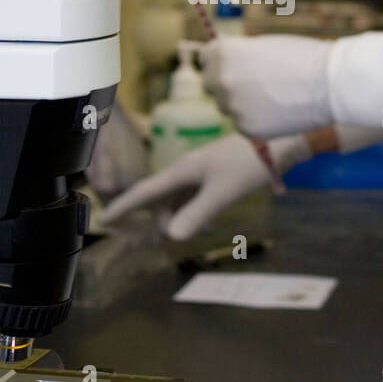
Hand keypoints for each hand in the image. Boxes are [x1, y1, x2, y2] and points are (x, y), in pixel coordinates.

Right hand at [97, 132, 310, 240]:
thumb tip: (171, 237)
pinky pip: (191, 198)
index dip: (123, 208)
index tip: (103, 222)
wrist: (279, 142)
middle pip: (159, 201)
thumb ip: (196, 215)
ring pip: (176, 201)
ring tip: (202, 230)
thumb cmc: (248, 164)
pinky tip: (208, 223)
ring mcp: (198, 173)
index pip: (143, 192)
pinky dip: (194, 213)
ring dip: (181, 219)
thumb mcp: (222, 193)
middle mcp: (185, 171)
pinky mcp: (212, 176)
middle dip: (163, 221)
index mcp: (181, 171)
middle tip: (176, 239)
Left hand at [199, 35, 332, 138]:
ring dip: (241, 103)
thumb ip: (238, 54)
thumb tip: (222, 59)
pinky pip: (242, 124)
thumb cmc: (302, 56)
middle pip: (210, 84)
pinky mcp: (245, 128)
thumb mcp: (263, 44)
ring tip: (271, 97)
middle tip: (252, 84)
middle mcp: (221, 79)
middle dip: (226, 84)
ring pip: (227, 107)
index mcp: (223, 53)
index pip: (205, 58)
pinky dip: (255, 119)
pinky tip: (277, 111)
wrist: (329, 84)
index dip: (220, 61)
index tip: (233, 66)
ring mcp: (232, 106)